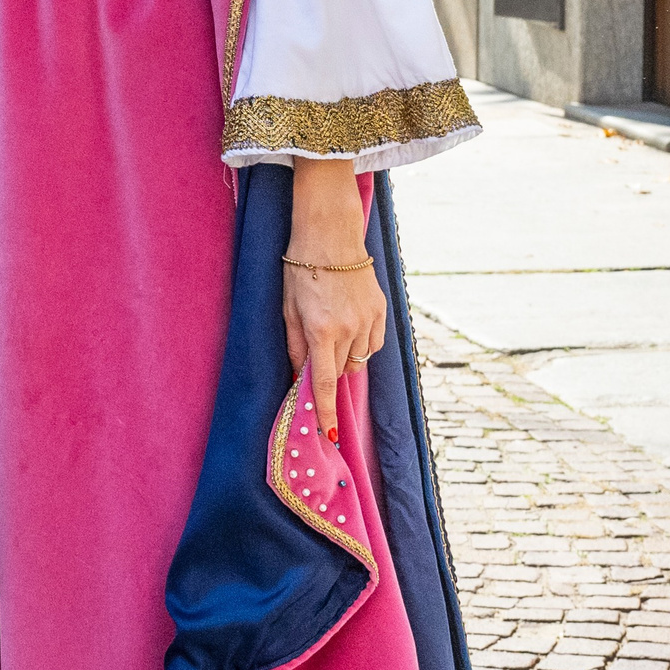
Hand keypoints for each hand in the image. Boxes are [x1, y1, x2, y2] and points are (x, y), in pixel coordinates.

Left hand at [282, 157, 384, 436]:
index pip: (324, 382)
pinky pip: (373, 344)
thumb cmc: (300, 270)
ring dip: (345, 358)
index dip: (326, 410)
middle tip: (320, 363)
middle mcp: (349, 329)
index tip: (330, 433)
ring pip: (359, 359)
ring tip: (331, 333)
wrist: (330, 236)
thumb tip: (298, 376)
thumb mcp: (287, 309)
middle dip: (330, 376)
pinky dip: (361, 345)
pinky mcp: (381, 312)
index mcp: (321, 331)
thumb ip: (294, 346)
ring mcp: (370, 321)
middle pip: (342, 371)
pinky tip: (349, 329)